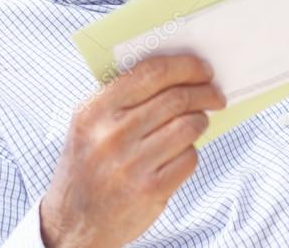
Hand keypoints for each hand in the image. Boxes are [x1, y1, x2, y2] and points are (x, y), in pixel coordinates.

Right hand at [40, 55, 225, 247]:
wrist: (73, 221)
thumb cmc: (89, 163)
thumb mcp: (89, 124)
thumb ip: (123, 96)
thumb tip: (178, 71)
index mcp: (95, 111)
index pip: (151, 73)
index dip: (185, 66)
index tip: (203, 69)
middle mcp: (111, 136)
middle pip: (176, 98)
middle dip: (204, 93)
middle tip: (215, 95)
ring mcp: (131, 165)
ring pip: (188, 126)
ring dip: (201, 120)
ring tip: (199, 121)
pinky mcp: (150, 190)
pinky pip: (189, 158)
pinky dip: (191, 152)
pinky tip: (182, 152)